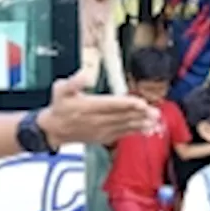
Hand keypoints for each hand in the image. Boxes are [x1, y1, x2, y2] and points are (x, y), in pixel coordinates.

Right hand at [38, 73, 157, 145]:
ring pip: (125, 126)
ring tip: (155, 121)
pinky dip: (134, 131)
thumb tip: (84, 73)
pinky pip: (122, 134)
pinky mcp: (104, 137)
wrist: (54, 130)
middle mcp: (97, 120)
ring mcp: (101, 130)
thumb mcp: (60, 90)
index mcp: (89, 107)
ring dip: (141, 123)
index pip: (112, 105)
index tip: (141, 103)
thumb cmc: (59, 107)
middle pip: (122, 116)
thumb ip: (72, 82)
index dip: (127, 104)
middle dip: (140, 114)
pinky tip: (146, 129)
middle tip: (155, 112)